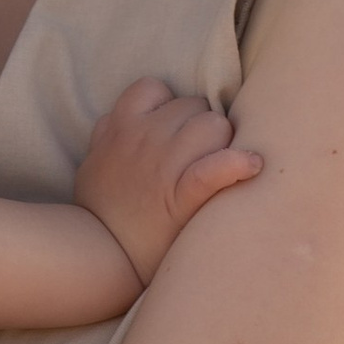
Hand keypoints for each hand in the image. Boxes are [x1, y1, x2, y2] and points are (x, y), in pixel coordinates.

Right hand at [75, 77, 260, 288]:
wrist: (102, 255)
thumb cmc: (100, 210)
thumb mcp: (92, 164)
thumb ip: (106, 135)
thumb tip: (116, 119)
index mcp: (121, 127)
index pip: (154, 88)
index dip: (170, 105)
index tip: (176, 127)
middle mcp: (144, 138)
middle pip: (194, 106)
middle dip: (202, 126)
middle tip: (203, 154)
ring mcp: (164, 165)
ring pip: (213, 125)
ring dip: (223, 141)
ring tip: (223, 162)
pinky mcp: (183, 195)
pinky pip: (217, 166)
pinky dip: (238, 164)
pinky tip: (251, 166)